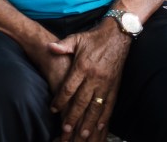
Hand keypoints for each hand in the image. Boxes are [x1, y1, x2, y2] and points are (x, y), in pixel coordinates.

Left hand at [47, 21, 130, 140]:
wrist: (117, 35)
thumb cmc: (94, 38)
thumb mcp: (77, 38)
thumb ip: (63, 45)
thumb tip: (49, 47)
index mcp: (82, 66)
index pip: (69, 88)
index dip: (60, 100)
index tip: (53, 109)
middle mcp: (94, 77)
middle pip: (82, 101)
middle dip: (73, 117)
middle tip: (66, 129)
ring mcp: (106, 83)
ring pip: (96, 107)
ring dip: (89, 122)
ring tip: (82, 135)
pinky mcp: (115, 86)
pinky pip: (109, 104)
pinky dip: (104, 117)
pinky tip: (99, 126)